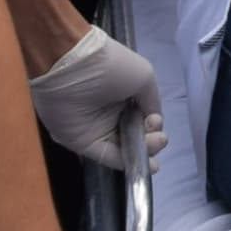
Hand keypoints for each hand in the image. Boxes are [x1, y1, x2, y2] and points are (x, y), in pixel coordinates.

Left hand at [27, 20, 165, 168]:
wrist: (72, 66)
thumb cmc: (111, 66)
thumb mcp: (144, 76)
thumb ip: (152, 102)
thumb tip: (154, 121)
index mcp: (125, 95)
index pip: (144, 117)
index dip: (154, 124)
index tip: (154, 122)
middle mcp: (113, 113)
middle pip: (137, 135)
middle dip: (152, 140)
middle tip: (157, 137)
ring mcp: (98, 130)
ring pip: (125, 148)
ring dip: (143, 151)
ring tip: (154, 145)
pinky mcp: (85, 143)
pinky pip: (109, 156)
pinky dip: (126, 162)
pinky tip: (144, 164)